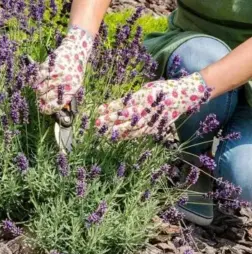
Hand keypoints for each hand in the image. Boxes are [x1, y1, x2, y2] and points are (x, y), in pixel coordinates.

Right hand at [34, 26, 93, 114]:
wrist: (76, 50)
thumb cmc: (75, 70)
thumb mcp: (76, 84)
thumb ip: (66, 95)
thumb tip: (55, 106)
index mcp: (71, 90)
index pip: (57, 105)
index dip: (48, 109)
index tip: (44, 110)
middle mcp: (64, 83)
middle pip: (46, 98)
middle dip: (41, 101)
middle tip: (39, 102)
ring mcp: (56, 74)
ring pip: (40, 89)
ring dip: (38, 92)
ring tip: (39, 91)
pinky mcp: (50, 66)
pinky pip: (38, 78)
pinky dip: (34, 82)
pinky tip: (35, 83)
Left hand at [95, 73, 210, 139]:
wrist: (185, 96)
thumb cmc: (164, 89)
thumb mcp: (148, 88)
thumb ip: (135, 97)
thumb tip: (120, 104)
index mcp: (144, 97)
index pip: (123, 103)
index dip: (110, 107)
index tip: (99, 110)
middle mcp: (146, 109)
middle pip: (124, 116)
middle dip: (109, 120)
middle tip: (96, 123)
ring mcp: (150, 120)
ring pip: (130, 127)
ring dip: (116, 130)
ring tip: (103, 133)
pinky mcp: (154, 128)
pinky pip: (138, 133)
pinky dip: (127, 136)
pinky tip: (117, 138)